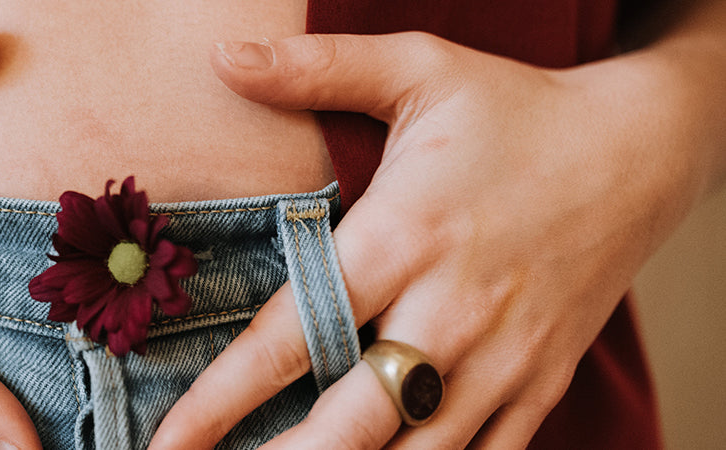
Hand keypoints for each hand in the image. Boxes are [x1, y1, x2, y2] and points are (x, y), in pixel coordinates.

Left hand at [151, 31, 714, 446]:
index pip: (294, 336)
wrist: (642, 151)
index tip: (168, 442)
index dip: (222, 400)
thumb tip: (222, 54)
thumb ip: (317, 67)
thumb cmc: (515, 111)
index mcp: (405, 237)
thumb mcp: (419, 69)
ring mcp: (502, 359)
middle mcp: (451, 311)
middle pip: (354, 422)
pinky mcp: (540, 383)